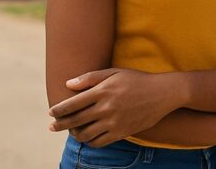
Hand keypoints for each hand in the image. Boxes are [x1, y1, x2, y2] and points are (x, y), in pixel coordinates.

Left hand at [48, 68, 184, 146]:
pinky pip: (99, 142)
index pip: (72, 104)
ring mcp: (114, 121)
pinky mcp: (122, 132)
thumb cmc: (138, 80)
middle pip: (75, 120)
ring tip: (72, 132)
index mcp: (102, 90)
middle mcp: (106, 107)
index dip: (58, 110)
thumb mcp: (115, 72)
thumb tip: (68, 84)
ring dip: (75, 134)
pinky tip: (88, 137)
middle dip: (60, 125)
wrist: (164, 93)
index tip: (51, 113)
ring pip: (85, 134)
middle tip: (52, 127)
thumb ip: (91, 78)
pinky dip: (90, 141)